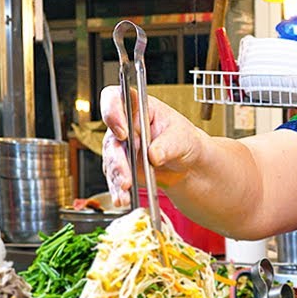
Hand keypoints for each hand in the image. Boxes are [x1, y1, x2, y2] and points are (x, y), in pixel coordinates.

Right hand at [99, 85, 203, 207]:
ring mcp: (120, 146)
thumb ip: (167, 145)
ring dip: (117, 177)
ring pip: (110, 160)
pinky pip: (114, 177)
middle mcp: (124, 125)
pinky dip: (118, 189)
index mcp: (137, 107)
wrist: (185, 163)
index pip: (114, 98)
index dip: (112, 113)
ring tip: (126, 190)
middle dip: (117, 159)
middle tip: (126, 176)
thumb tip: (153, 155)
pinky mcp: (120, 166)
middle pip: (111, 137)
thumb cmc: (183, 140)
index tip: (123, 132)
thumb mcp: (182, 138)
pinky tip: (122, 198)